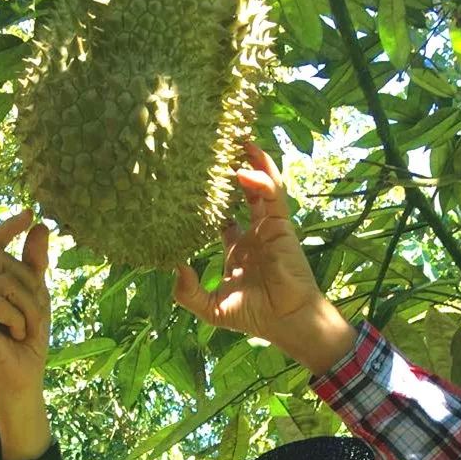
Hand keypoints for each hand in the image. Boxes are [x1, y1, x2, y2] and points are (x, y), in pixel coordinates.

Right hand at [0, 211, 51, 459]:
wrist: (22, 379)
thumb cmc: (27, 342)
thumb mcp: (36, 297)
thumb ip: (34, 264)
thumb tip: (40, 225)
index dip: (8, 229)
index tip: (30, 214)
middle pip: (2, 262)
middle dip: (30, 286)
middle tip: (35, 316)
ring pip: (4, 281)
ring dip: (28, 306)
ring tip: (25, 329)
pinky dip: (17, 319)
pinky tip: (14, 335)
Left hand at [173, 144, 356, 374]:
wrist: (286, 322)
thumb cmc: (254, 316)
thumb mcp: (211, 307)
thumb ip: (188, 292)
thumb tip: (174, 267)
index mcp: (237, 248)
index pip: (222, 215)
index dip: (209, 198)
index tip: (190, 182)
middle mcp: (253, 232)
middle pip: (241, 191)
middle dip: (230, 169)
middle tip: (212, 147)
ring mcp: (268, 225)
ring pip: (259, 184)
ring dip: (249, 161)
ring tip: (235, 137)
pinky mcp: (282, 223)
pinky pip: (272, 193)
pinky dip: (260, 176)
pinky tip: (244, 166)